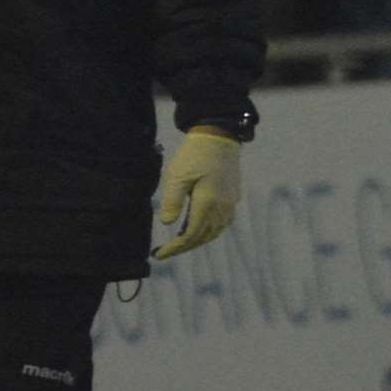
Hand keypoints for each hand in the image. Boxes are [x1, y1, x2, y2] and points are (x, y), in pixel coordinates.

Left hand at [153, 128, 241, 260]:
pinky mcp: (232, 198)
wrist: (219, 136)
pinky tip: (196, 228)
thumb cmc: (194, 154)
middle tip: (164, 252)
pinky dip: (207, 231)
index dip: (174, 248)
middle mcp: (222, 208)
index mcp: (207, 203)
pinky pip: (221, 224)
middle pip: (202, 238)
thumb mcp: (177, 176)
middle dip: (183, 247)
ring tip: (178, 242)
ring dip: (196, 241)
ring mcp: (230, 204)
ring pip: (213, 233)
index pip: (190, 236)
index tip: (158, 254)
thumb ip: (172, 201)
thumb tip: (167, 224)